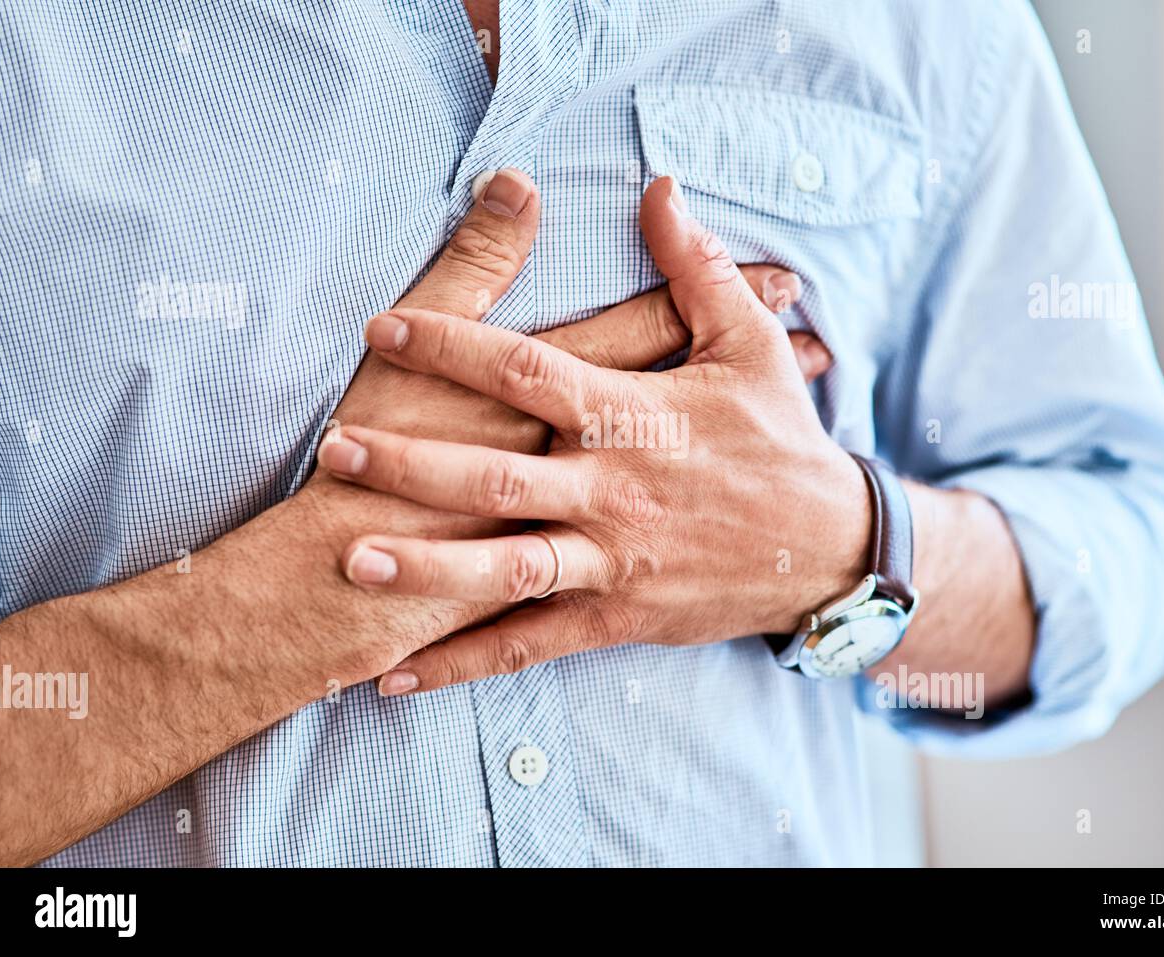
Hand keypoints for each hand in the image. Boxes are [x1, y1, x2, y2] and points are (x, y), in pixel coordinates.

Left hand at [317, 177, 865, 692]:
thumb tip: (661, 186)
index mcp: (633, 415)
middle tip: (335, 448)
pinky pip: (531, 642)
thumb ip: (696, 268)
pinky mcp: (617, 616)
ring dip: (428, 567)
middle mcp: (614, 489)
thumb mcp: (750, 344)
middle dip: (413, 463)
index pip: (529, 371)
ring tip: (353, 560)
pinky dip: (465, 661)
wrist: (828, 548)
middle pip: (499, 475)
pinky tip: (399, 674)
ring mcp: (613, 558)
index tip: (384, 327)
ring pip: (508, 568)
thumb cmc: (780, 440)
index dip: (453, 345)